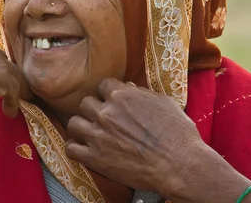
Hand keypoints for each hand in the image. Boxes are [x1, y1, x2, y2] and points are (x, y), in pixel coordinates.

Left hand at [64, 78, 205, 194]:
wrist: (180, 165)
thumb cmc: (177, 133)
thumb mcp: (163, 103)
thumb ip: (140, 93)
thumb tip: (127, 87)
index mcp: (121, 96)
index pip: (102, 85)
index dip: (108, 94)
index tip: (113, 102)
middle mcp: (105, 113)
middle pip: (85, 103)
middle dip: (94, 109)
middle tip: (103, 119)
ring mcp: (97, 135)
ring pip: (73, 123)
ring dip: (81, 126)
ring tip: (90, 132)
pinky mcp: (95, 158)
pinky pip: (71, 149)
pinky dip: (75, 148)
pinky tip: (84, 149)